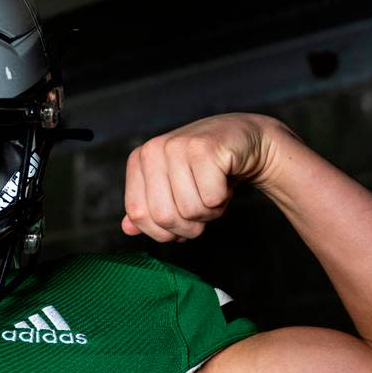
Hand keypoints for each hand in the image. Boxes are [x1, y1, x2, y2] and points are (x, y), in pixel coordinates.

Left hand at [121, 113, 281, 241]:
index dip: (162, 231)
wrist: (245, 141)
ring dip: (209, 212)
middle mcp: (153, 149)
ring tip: (214, 192)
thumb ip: (148, 207)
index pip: (137, 214)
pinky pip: (212, 199)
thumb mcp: (171, 188)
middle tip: (202, 211)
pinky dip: (223, 200)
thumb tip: (126, 229)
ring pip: (190, 210)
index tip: (179, 224)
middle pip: (164, 216)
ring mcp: (178, 145)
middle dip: (189, 226)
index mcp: (138, 160)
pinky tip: (225, 181)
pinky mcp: (206, 148)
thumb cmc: (205, 169)